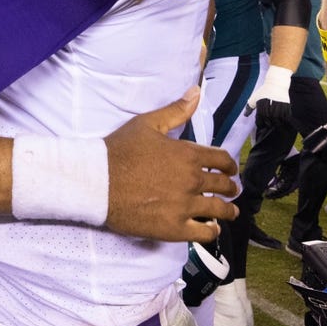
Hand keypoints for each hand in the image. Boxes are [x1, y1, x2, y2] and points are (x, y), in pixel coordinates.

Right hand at [105, 86, 238, 242]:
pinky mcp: (175, 228)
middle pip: (223, 185)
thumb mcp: (146, 124)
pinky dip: (212, 230)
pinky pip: (204, 233)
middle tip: (230, 190)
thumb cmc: (120, 150)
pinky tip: (210, 226)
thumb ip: (175, 111)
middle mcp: (192, 181)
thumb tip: (196, 92)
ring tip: (229, 211)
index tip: (229, 169)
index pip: (222, 160)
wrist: (97, 181)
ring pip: (219, 210)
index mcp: (188, 155)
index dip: (229, 164)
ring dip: (228, 210)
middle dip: (230, 187)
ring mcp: (185, 206)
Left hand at [244, 66, 293, 128]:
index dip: (260, 124)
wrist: (276, 83)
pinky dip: (284, 119)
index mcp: (261, 108)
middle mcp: (270, 109)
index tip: (261, 124)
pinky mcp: (287, 107)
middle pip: (269, 123)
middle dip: (268, 125)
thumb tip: (245, 115)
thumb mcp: (254, 98)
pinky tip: (281, 118)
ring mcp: (279, 108)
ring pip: (278, 121)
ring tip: (275, 122)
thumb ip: (249, 107)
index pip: (260, 121)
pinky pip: (286, 117)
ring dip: (277, 123)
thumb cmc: (263, 91)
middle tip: (268, 124)